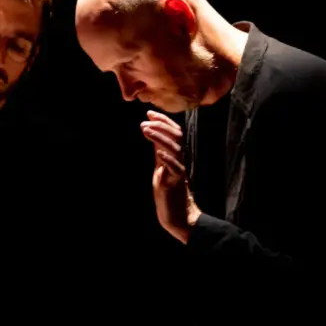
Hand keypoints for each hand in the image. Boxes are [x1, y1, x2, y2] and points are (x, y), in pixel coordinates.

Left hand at [141, 111, 200, 243]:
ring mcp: (179, 170)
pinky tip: (160, 153)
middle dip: (162, 126)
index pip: (173, 133)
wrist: (177, 212)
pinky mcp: (176, 182)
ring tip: (146, 130)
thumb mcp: (161, 165)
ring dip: (160, 138)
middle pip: (177, 137)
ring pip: (175, 149)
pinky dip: (168, 160)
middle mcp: (180, 160)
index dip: (163, 121)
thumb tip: (151, 132)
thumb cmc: (168, 189)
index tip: (149, 113)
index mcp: (175, 155)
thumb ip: (158, 150)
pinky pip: (176, 169)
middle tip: (146, 120)